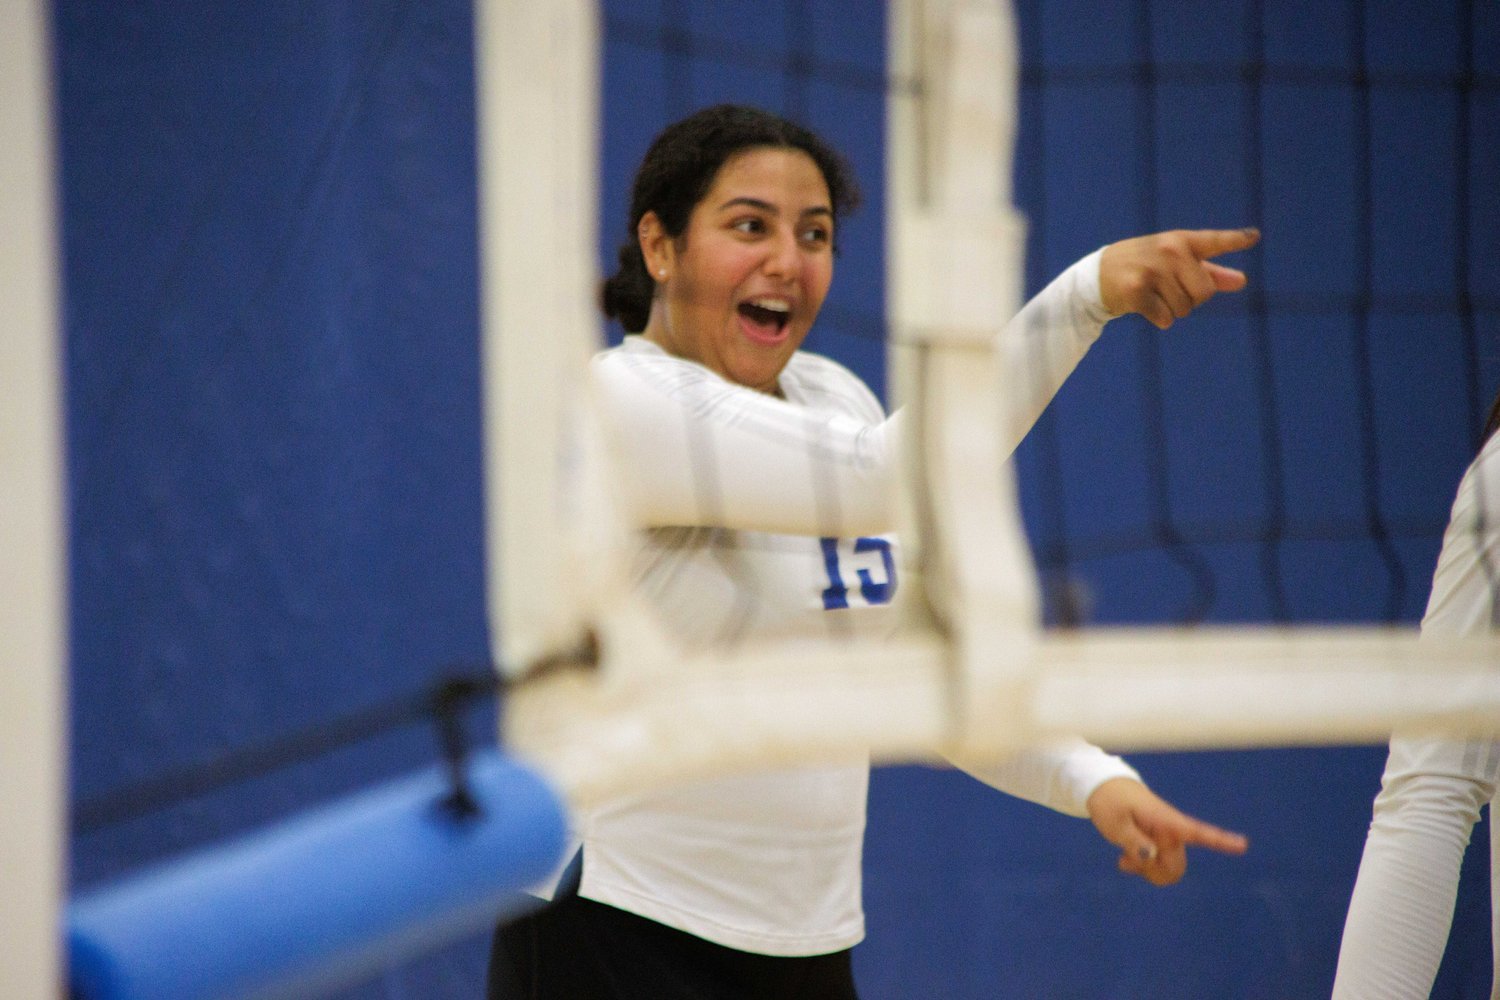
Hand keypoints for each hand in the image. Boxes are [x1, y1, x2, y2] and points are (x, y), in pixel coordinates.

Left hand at [1085, 777, 1247, 886]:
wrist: (1105, 789)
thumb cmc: (1109, 800)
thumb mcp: (1114, 822)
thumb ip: (1133, 841)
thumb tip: (1152, 857)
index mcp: (1164, 820)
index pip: (1196, 831)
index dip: (1220, 840)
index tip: (1243, 844)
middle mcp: (1171, 832)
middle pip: (1176, 867)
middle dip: (1154, 872)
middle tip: (1128, 858)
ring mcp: (1166, 840)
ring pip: (1168, 871)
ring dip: (1147, 871)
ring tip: (1126, 857)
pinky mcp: (1158, 845)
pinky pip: (1158, 868)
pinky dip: (1142, 869)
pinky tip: (1124, 861)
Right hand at [1099, 227, 1259, 329]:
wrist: (1097, 276)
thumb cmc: (1144, 267)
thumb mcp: (1175, 263)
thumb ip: (1210, 272)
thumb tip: (1242, 281)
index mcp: (1181, 241)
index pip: (1213, 241)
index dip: (1235, 240)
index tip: (1254, 237)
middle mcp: (1169, 251)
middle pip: (1204, 292)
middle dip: (1193, 300)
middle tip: (1170, 290)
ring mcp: (1152, 269)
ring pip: (1184, 308)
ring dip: (1172, 310)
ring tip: (1153, 295)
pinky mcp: (1136, 290)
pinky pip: (1166, 318)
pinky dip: (1159, 318)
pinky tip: (1144, 306)